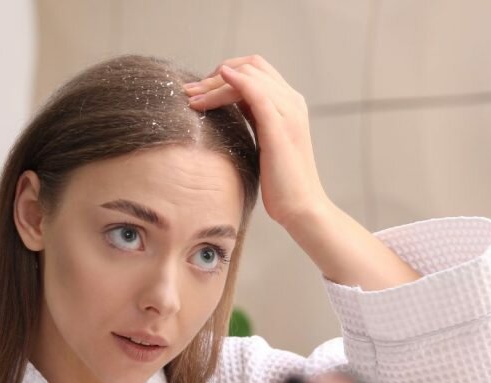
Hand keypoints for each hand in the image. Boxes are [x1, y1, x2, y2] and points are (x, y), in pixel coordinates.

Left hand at [184, 55, 332, 228]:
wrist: (301, 207)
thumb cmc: (280, 183)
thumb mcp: (264, 142)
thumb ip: (252, 119)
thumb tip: (223, 106)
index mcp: (289, 104)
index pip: (255, 70)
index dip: (225, 74)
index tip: (200, 92)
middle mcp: (292, 102)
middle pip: (251, 66)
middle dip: (216, 75)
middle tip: (190, 92)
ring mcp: (288, 112)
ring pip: (250, 76)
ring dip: (215, 82)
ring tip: (192, 98)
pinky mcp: (280, 126)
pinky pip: (256, 92)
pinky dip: (235, 82)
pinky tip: (217, 80)